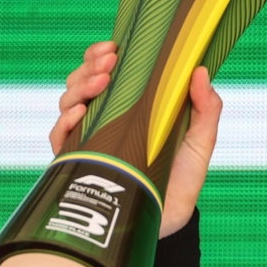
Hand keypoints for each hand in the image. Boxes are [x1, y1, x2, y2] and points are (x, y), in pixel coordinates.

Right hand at [51, 40, 221, 237]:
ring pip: (68, 104)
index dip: (101, 56)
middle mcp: (104, 120)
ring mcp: (89, 141)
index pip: (106, 73)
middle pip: (82, 83)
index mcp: (130, 108)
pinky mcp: (79, 165)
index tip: (113, 46)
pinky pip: (61, 139)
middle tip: (109, 62)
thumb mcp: (200, 141)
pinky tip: (79, 114)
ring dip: (79, 88)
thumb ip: (205, 108)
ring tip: (100, 83)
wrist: (170, 221)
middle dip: (91, 67)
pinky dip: (65, 123)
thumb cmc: (183, 179)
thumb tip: (200, 70)